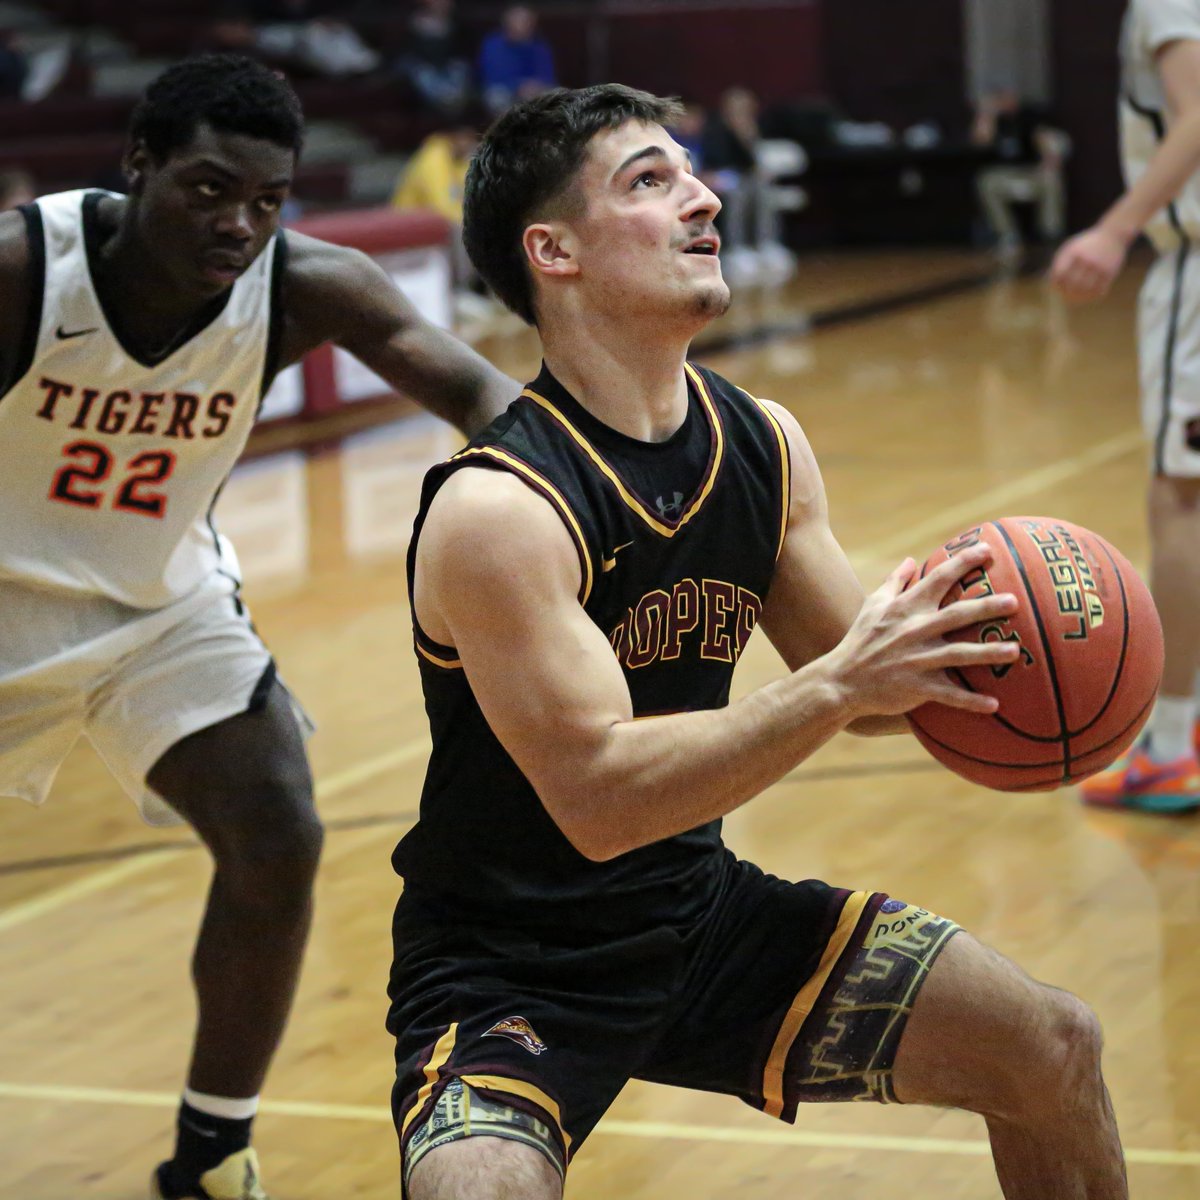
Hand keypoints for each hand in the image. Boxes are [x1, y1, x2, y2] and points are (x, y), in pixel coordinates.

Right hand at [824, 545, 1019, 717]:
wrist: (840, 680)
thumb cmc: (859, 640)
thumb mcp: (872, 606)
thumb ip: (894, 583)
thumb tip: (910, 560)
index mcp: (905, 609)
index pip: (937, 579)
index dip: (963, 562)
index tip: (987, 549)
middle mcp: (913, 631)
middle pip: (956, 615)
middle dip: (985, 607)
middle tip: (1014, 601)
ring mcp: (916, 660)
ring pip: (958, 655)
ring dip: (987, 654)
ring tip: (1014, 651)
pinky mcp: (916, 687)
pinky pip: (948, 694)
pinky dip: (970, 701)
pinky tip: (994, 704)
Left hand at [1049, 226, 1128, 302]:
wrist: (1113, 234)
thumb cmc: (1087, 244)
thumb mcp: (1071, 248)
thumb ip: (1060, 263)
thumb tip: (1051, 282)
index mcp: (1073, 252)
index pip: (1059, 274)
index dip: (1056, 284)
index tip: (1057, 288)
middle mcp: (1086, 259)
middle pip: (1072, 283)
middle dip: (1067, 292)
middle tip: (1066, 297)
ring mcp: (1098, 265)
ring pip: (1085, 289)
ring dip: (1080, 297)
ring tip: (1077, 300)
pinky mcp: (1110, 271)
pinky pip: (1099, 290)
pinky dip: (1092, 296)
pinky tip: (1089, 297)